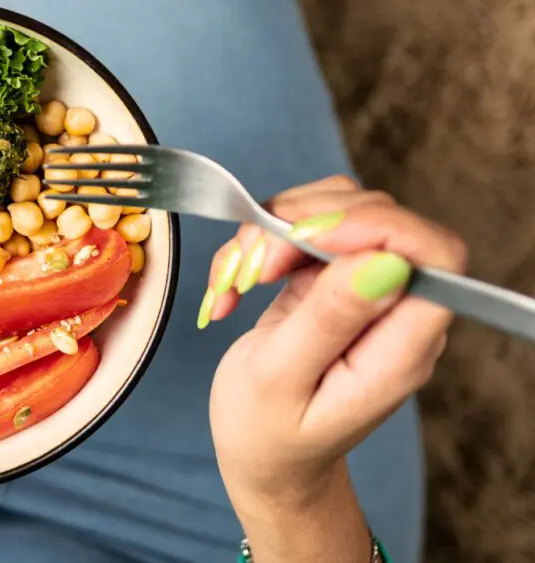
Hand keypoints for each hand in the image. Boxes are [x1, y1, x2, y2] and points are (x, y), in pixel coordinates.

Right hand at [205, 175, 467, 508]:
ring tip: (235, 278)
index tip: (303, 238)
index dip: (375, 225)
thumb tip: (381, 261)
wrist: (263, 455)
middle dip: (302, 224)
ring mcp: (365, 289)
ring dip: (274, 229)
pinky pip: (306, 226)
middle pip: (377, 216)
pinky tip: (236, 279)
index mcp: (401, 346)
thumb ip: (330, 319)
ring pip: (337, 209)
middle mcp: (394, 309)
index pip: (430, 250)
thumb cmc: (267, 433)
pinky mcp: (334, 277)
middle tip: (251, 268)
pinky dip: (262, 240)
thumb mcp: (281, 379)